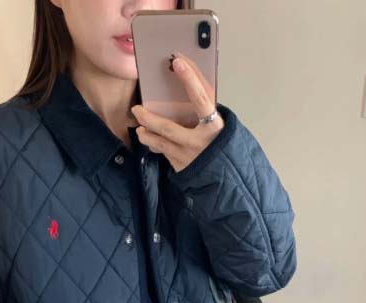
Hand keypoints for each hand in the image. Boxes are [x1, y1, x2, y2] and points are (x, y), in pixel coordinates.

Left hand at [131, 51, 224, 172]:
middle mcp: (200, 142)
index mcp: (215, 127)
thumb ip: (206, 112)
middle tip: (137, 109)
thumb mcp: (219, 127)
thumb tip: (189, 87)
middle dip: (149, 118)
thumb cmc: (222, 145)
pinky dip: (156, 145)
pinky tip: (152, 140)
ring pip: (160, 143)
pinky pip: (164, 154)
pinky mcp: (182, 168)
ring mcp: (189, 157)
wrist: (228, 177)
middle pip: (168, 128)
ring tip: (140, 128)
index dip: (190, 80)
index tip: (178, 62)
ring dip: (146, 135)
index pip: (201, 99)